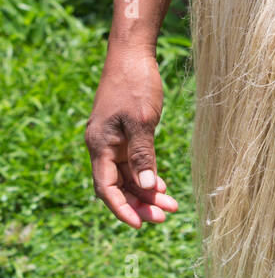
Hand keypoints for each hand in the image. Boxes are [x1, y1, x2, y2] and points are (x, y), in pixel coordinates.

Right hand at [85, 45, 178, 227]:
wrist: (132, 53)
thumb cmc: (135, 84)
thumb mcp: (142, 121)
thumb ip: (143, 155)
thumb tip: (146, 189)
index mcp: (100, 145)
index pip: (106, 188)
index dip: (122, 209)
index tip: (141, 225)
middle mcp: (103, 146)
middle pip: (118, 186)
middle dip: (139, 203)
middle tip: (164, 216)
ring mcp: (113, 140)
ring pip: (128, 175)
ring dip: (146, 191)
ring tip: (170, 205)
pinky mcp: (124, 132)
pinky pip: (133, 161)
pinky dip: (147, 173)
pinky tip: (161, 184)